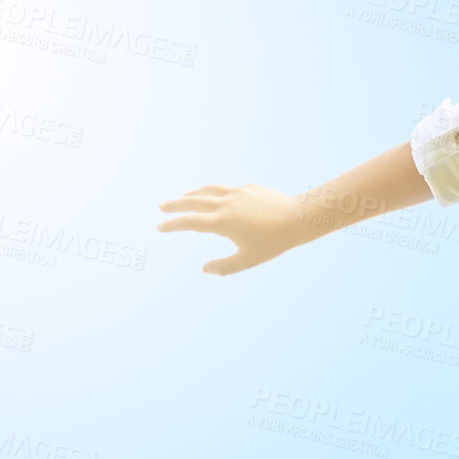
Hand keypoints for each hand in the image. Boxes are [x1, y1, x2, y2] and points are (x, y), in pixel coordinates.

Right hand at [157, 183, 312, 274]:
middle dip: (175, 205)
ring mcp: (237, 193)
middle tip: (162, 206)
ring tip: (184, 197)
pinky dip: (215, 191)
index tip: (160, 227)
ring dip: (193, 194)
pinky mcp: (249, 188)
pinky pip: (226, 189)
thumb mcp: (248, 259)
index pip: (189, 222)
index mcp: (222, 222)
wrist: (298, 219)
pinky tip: (215, 196)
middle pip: (193, 201)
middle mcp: (225, 204)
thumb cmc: (274, 242)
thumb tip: (204, 270)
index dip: (172, 225)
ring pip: (208, 190)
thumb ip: (225, 266)